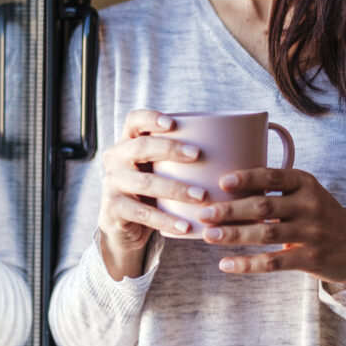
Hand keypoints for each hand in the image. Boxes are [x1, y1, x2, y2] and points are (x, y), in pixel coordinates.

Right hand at [98, 109, 206, 279]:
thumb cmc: (153, 191)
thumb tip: (233, 147)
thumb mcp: (161, 170)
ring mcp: (111, 183)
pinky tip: (185, 226)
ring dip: (175, 189)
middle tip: (198, 155)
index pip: (134, 120)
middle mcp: (116, 158)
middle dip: (170, 149)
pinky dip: (166, 221)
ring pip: (145, 182)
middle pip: (141, 146)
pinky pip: (142, 214)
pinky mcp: (113, 209)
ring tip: (201, 196)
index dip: (151, 118)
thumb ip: (181, 158)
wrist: (125, 227)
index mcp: (128, 141)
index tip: (173, 123)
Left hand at [197, 167, 345, 286]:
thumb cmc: (317, 215)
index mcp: (306, 183)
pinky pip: (272, 262)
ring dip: (233, 235)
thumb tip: (226, 185)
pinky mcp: (310, 258)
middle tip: (204, 213)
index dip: (247, 178)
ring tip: (208, 235)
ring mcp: (311, 233)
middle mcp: (310, 205)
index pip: (273, 176)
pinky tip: (226, 264)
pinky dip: (247, 264)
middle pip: (263, 206)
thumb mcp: (305, 193)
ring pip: (265, 234)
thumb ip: (276, 188)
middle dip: (230, 210)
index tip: (222, 182)